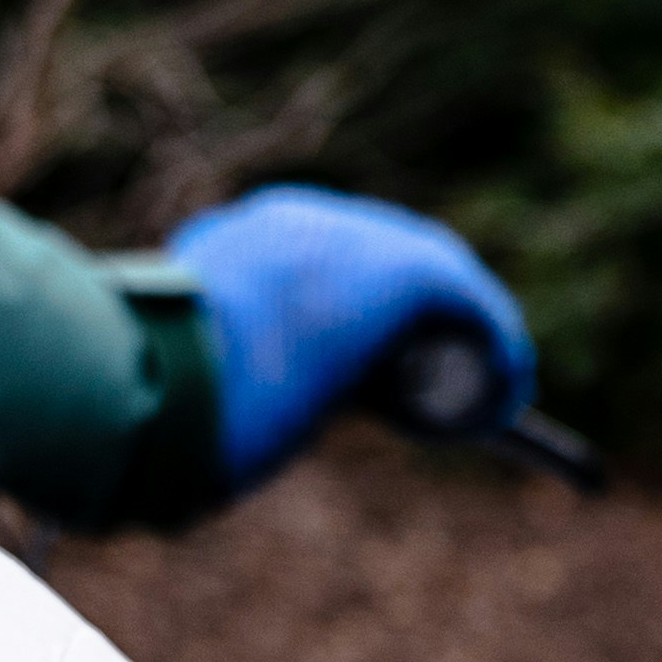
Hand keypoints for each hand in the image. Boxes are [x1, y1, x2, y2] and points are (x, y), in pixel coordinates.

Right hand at [164, 189, 534, 494]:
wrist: (172, 365)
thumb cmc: (150, 393)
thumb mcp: (171, 387)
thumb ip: (186, 393)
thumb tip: (173, 439)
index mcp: (237, 242)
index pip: (317, 266)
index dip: (358, 317)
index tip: (373, 366)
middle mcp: (301, 222)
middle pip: (387, 263)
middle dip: (423, 322)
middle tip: (444, 381)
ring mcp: (355, 236)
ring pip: (435, 283)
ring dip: (467, 338)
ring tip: (486, 395)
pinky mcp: (407, 269)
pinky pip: (473, 308)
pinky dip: (498, 350)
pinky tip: (510, 396)